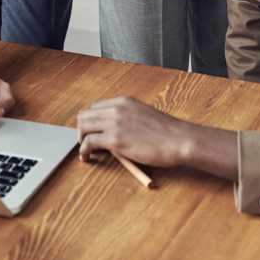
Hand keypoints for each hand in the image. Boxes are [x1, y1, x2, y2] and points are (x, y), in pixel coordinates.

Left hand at [77, 96, 194, 166]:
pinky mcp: (115, 139)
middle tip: (86, 142)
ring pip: (83, 126)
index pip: (96, 107)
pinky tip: (87, 157)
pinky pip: (89, 142)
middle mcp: (117, 108)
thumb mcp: (143, 116)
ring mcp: (115, 123)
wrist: (178, 140)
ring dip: (81, 139)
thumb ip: (127, 119)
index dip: (92, 121)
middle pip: (85, 115)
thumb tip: (114, 132)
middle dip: (82, 129)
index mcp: (124, 101)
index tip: (93, 132)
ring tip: (86, 151)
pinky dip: (84, 151)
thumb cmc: (166, 133)